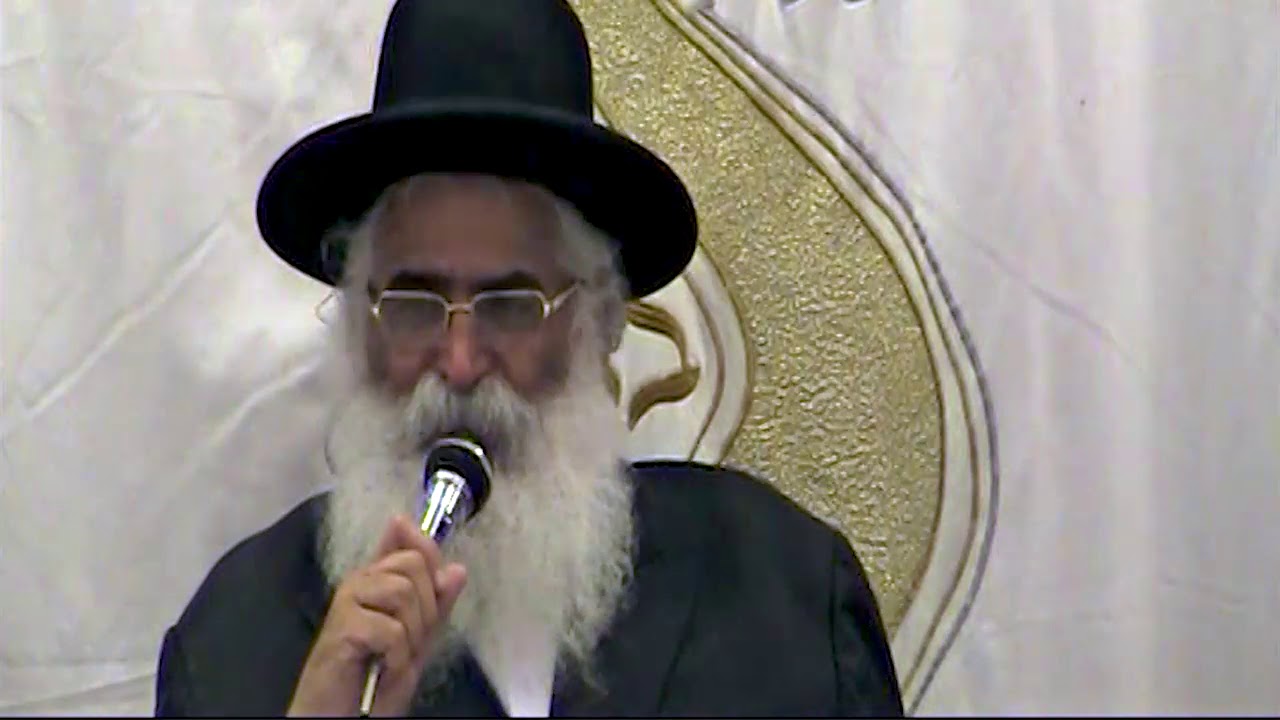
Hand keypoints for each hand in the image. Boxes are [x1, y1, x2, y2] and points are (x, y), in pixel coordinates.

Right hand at [286, 515, 467, 716]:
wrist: (343, 713)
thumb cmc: (376, 678)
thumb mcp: (418, 639)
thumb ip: (436, 603)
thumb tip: (458, 569)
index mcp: (378, 580)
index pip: (411, 545)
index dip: (429, 553)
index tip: (437, 581)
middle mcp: (361, 582)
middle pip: (413, 563)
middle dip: (425, 608)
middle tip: (410, 641)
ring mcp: (348, 600)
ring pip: (403, 592)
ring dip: (410, 634)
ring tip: (394, 657)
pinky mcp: (342, 625)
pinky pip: (391, 629)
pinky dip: (397, 657)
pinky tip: (384, 668)